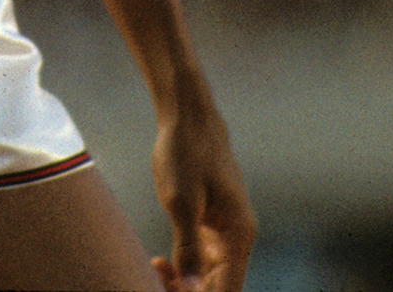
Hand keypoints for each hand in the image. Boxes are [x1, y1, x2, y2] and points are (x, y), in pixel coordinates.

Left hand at [151, 101, 255, 291]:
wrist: (188, 117)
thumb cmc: (185, 154)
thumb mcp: (181, 203)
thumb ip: (188, 249)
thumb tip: (191, 289)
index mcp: (238, 235)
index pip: (228, 290)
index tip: (169, 287)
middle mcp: (238, 238)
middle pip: (219, 286)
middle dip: (187, 291)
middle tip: (154, 277)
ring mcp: (225, 232)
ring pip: (209, 276)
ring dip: (184, 282)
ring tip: (155, 269)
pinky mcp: (211, 224)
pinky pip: (202, 259)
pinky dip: (183, 266)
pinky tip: (160, 261)